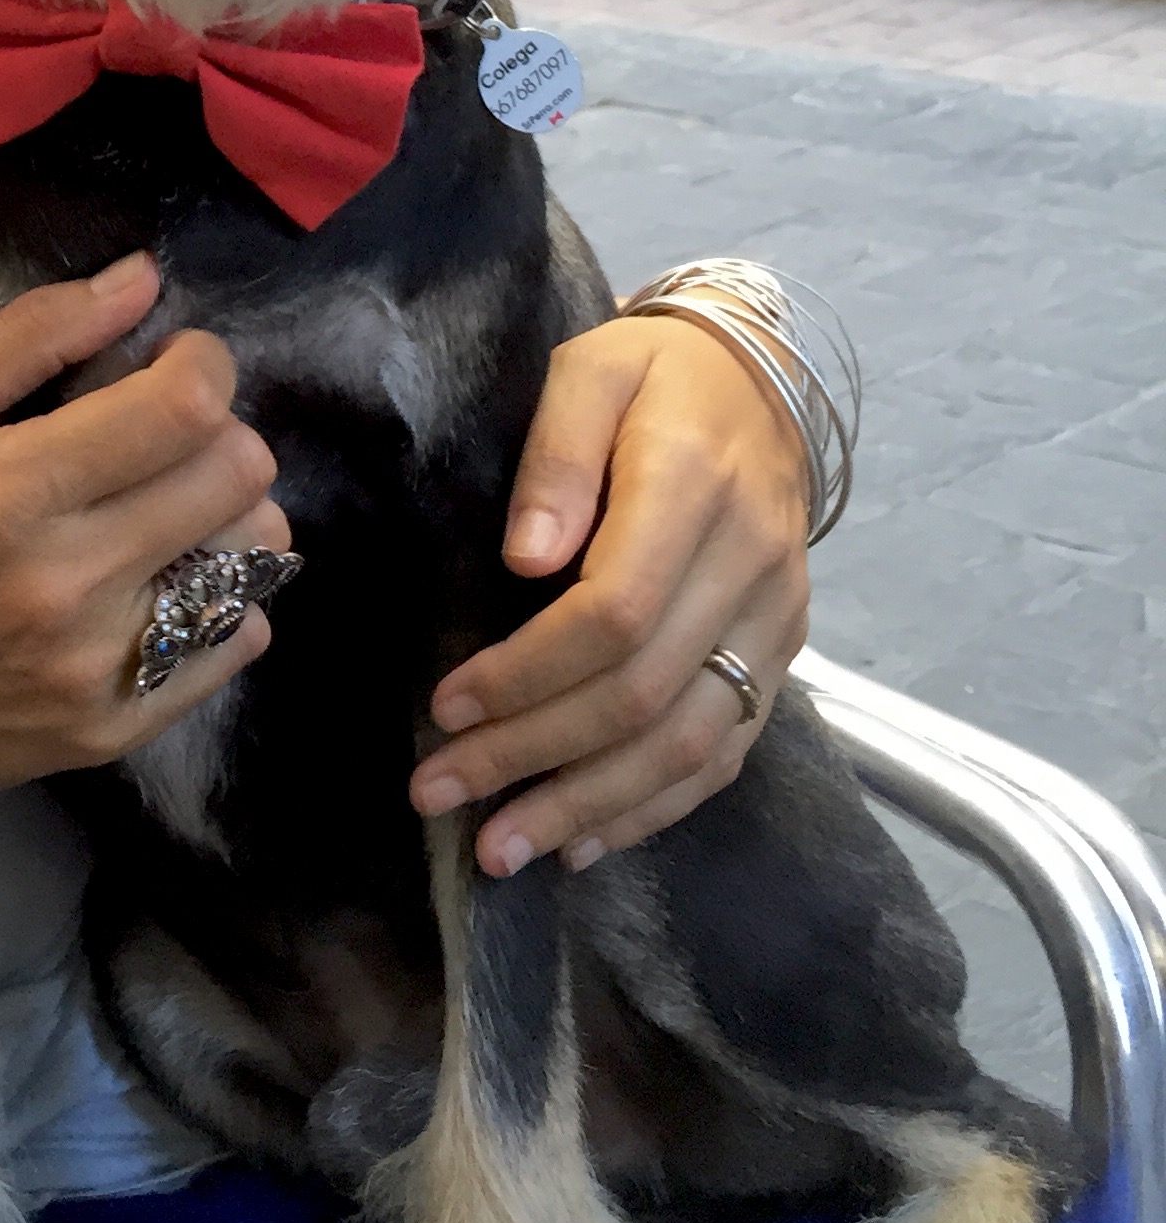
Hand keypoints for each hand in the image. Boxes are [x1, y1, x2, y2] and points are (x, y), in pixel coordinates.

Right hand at [0, 255, 288, 830]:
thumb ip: (29, 334)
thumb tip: (142, 279)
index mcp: (9, 490)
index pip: (185, 407)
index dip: (203, 363)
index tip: (173, 361)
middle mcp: (67, 583)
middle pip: (238, 474)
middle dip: (218, 429)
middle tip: (165, 435)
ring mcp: (100, 667)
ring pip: (255, 554)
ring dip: (227, 512)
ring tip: (168, 508)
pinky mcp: (119, 728)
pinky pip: (241, 639)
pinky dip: (223, 598)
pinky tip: (164, 582)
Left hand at [410, 315, 810, 876]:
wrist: (761, 379)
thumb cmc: (651, 374)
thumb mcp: (590, 373)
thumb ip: (556, 456)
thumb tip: (524, 559)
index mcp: (694, 489)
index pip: (611, 614)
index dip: (525, 672)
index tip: (445, 706)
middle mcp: (750, 567)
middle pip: (641, 693)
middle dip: (533, 757)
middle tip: (438, 794)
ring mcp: (777, 621)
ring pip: (688, 744)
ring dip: (589, 807)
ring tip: (502, 849)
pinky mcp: (784, 655)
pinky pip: (725, 752)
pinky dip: (654, 808)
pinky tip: (585, 841)